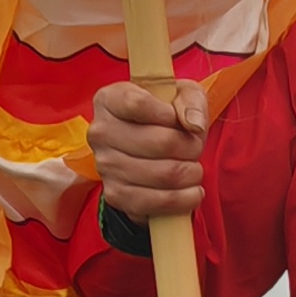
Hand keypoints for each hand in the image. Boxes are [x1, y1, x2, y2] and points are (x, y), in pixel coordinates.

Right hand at [88, 78, 207, 225]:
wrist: (148, 148)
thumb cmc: (165, 115)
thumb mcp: (181, 94)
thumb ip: (191, 101)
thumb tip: (194, 126)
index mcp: (109, 100)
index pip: (137, 104)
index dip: (168, 114)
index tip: (178, 119)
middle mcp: (100, 133)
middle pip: (160, 142)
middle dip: (191, 147)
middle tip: (195, 148)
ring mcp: (105, 166)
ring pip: (163, 174)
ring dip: (191, 174)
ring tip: (194, 169)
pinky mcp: (115, 195)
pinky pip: (155, 202)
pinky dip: (183, 200)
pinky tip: (191, 192)